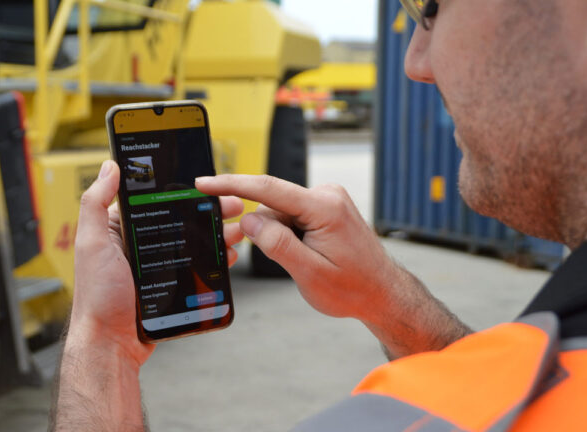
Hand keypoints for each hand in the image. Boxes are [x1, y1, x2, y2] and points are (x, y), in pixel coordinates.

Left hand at [70, 160, 244, 366]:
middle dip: (210, 210)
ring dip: (219, 233)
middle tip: (233, 206)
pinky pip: (198, 266)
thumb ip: (95, 203)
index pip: (158, 199)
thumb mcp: (92, 243)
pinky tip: (229, 255)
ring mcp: (159, 264)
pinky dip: (216, 259)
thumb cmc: (97, 296)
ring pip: (195, 241)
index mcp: (123, 229)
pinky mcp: (172, 284)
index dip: (184, 189)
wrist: (112, 343)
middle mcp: (142, 243)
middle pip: (182, 219)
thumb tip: (110, 166)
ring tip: (238, 229)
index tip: (207, 183)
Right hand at [195, 174, 395, 319]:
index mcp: (324, 208)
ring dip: (282, 238)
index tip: (204, 183)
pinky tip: (308, 254)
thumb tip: (249, 221)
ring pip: (280, 214)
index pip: (267, 189)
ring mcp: (327, 199)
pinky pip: (292, 216)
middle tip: (290, 263)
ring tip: (308, 262)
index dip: (231, 185)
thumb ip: (277, 245)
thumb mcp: (309, 274)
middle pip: (272, 206)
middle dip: (268, 234)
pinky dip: (291, 235)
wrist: (382, 292)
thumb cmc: (352, 288)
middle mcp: (326, 195)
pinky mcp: (326, 207)